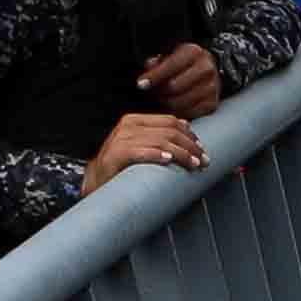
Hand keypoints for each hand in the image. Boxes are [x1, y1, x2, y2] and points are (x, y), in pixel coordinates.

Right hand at [85, 107, 205, 184]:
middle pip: (169, 132)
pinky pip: (141, 152)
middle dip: (190, 147)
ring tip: (194, 164)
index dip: (190, 135)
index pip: (170, 122)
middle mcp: (128, 126)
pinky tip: (168, 160)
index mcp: (135, 120)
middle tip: (204, 161)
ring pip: (160, 142)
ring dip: (181, 154)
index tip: (202, 149)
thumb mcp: (141, 145)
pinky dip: (156, 155)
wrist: (96, 180)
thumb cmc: (122, 165)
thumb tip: (187, 126)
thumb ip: (159, 136)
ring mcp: (121, 139)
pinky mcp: (116, 154)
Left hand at [137, 39, 226, 118]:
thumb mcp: (170, 54)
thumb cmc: (184, 62)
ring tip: (162, 98)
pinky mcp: (212, 104)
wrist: (207, 69)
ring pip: (180, 103)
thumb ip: (156, 63)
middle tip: (153, 92)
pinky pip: (189, 113)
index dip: (153, 77)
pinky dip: (178, 111)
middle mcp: (206, 68)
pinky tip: (174, 104)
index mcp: (194, 52)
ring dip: (167, 103)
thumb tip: (148, 75)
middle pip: (174, 87)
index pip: (170, 66)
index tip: (141, 84)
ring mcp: (212, 87)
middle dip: (159, 92)